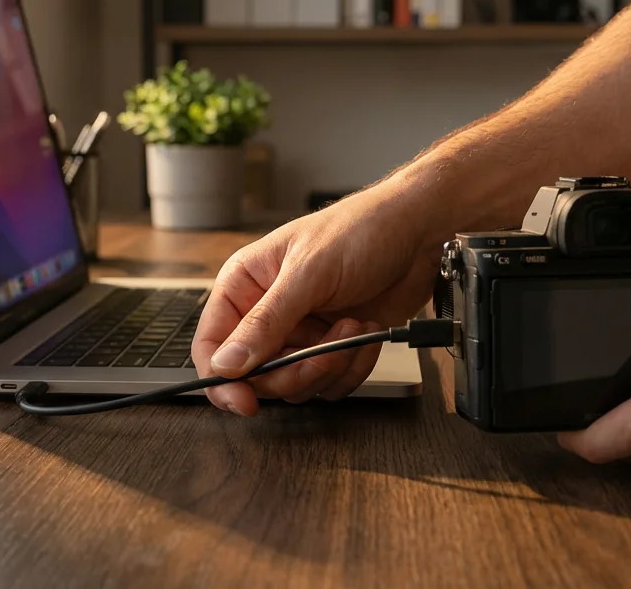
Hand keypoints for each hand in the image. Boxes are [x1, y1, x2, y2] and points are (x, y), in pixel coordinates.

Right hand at [192, 185, 442, 415]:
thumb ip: (265, 322)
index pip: (211, 344)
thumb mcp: (308, 273)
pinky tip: (366, 333)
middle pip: (256, 376)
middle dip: (294, 370)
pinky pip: (329, 384)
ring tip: (352, 327)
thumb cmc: (360, 230)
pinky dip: (353, 367)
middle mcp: (267, 313)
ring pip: (295, 385)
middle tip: (324, 350)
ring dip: (329, 365)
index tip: (245, 401)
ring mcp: (300, 334)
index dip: (222, 379)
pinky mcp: (333, 348)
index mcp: (245, 285)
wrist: (418, 233)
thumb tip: (226, 364)